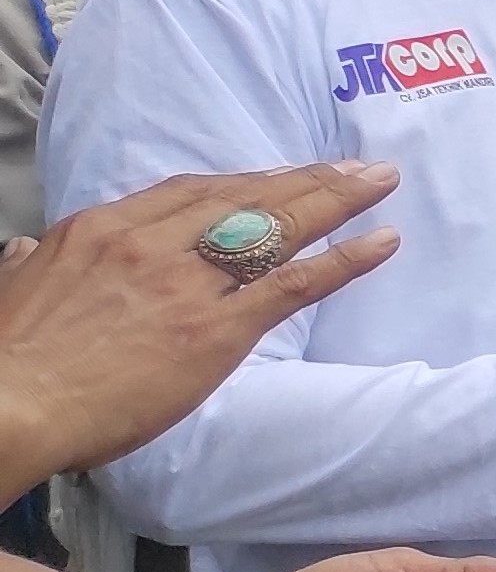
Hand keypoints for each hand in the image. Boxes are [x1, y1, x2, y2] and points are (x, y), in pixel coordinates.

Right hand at [0, 162, 403, 481]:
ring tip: (378, 181)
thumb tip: (26, 251)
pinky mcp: (217, 330)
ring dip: (335, 201)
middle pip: (243, 198)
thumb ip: (29, 265)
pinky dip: (344, 260)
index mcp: (100, 231)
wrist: (9, 406)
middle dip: (303, 178)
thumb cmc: (7, 358)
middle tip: (353, 165)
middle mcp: (151, 245)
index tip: (279, 175)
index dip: (244, 181)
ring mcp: (188, 284)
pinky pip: (294, 285)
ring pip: (276, 229)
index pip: (188, 192)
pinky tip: (382, 243)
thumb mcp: (10, 289)